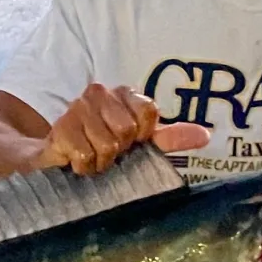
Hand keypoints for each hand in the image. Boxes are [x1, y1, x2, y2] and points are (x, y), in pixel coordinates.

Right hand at [34, 84, 210, 175]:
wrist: (56, 157)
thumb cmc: (101, 147)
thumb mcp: (140, 143)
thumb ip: (171, 137)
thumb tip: (205, 135)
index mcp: (123, 94)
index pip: (149, 113)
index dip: (142, 135)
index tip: (131, 142)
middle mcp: (99, 93)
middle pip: (128, 131)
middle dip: (119, 151)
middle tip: (106, 151)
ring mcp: (77, 109)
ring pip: (108, 146)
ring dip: (101, 162)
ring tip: (91, 157)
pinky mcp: (60, 129)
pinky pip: (86, 156)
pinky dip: (84, 168)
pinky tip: (75, 162)